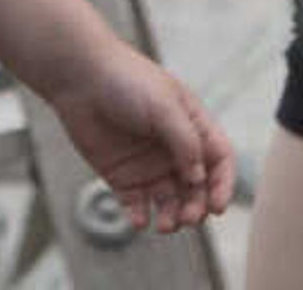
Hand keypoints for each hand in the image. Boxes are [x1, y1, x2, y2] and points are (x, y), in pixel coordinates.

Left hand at [44, 37, 238, 236]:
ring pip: (170, 202)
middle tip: (188, 218)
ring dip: (173, 217)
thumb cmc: (126, 80)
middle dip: (197, 207)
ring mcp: (149, 165)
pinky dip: (141, 217)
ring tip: (166, 225)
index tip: (217, 207)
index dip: (222, 185)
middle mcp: (174, 149)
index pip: (219, 161)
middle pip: (197, 188)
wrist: (79, 77)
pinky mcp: (122, 176)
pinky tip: (139, 219)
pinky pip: (137, 205)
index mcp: (192, 126)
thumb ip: (185, 141)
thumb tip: (198, 178)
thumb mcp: (164, 106)